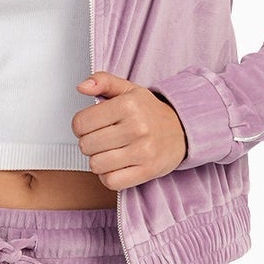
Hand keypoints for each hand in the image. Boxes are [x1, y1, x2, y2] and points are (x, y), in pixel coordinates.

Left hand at [72, 71, 187, 188]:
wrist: (183, 130)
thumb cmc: (150, 112)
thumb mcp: (128, 89)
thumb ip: (103, 82)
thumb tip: (82, 87)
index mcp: (128, 105)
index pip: (80, 123)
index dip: (80, 126)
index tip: (91, 126)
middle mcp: (136, 127)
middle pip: (86, 145)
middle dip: (89, 144)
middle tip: (102, 140)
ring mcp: (143, 151)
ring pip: (96, 165)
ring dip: (98, 161)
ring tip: (110, 153)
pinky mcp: (147, 171)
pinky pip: (111, 181)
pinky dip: (109, 177)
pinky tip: (116, 167)